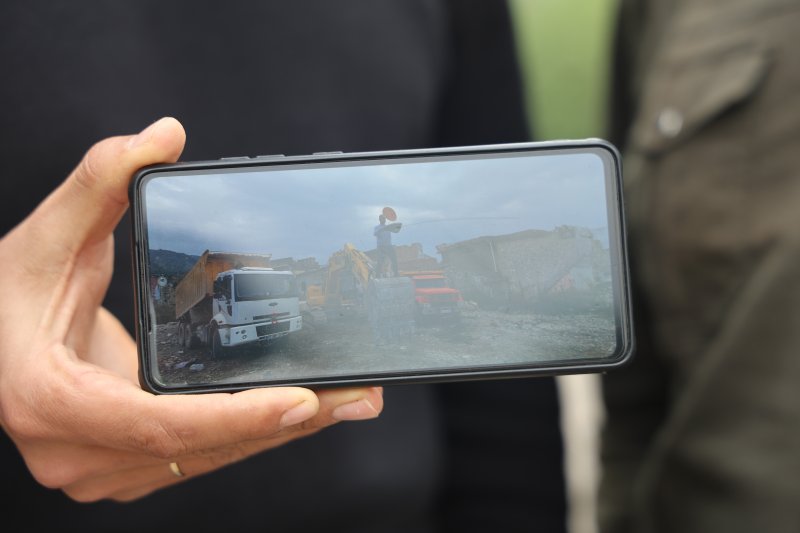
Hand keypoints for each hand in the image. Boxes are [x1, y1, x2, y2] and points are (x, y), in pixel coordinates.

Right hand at [0, 118, 382, 501]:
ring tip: (347, 400)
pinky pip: (198, 455)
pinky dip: (249, 432)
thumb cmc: (6, 296)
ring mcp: (100, 464)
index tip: (301, 400)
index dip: (233, 416)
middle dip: (284, 423)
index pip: (156, 423)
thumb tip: (163, 134)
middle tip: (358, 395)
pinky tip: (298, 408)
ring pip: (206, 458)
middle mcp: (75, 449)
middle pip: (199, 448)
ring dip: (278, 432)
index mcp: (49, 400)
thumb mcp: (48, 235)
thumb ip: (101, 179)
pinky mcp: (123, 462)